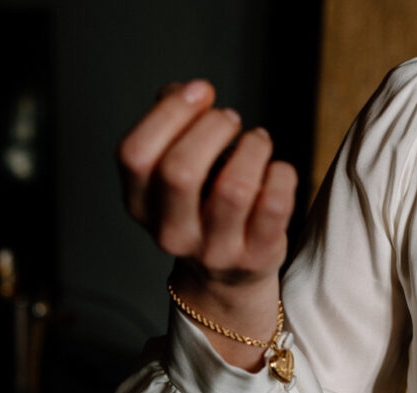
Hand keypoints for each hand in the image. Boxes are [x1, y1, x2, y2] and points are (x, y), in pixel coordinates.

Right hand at [116, 79, 297, 368]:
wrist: (225, 278)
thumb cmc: (200, 204)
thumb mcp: (172, 168)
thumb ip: (172, 123)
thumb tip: (187, 91)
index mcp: (140, 205)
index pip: (134, 154)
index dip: (169, 113)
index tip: (200, 92)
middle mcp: (170, 233)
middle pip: (179, 171)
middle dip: (212, 128)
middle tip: (230, 121)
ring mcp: (213, 251)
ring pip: (232, 188)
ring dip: (252, 147)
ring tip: (256, 141)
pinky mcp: (255, 257)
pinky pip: (274, 204)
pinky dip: (281, 173)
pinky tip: (276, 170)